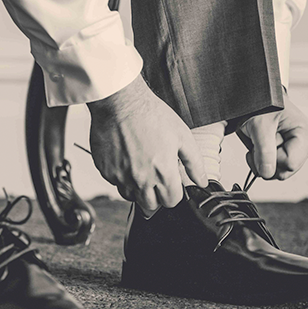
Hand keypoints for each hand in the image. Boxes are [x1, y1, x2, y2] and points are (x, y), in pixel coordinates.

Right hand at [87, 76, 206, 216]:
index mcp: (163, 173)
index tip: (171, 182)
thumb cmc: (151, 115)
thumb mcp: (182, 136)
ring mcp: (121, 177)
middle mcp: (141, 180)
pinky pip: (115, 183)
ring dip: (137, 189)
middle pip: (150, 206)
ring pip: (131, 197)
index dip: (174, 192)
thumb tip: (201, 182)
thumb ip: (194, 163)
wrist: (120, 102)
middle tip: (156, 176)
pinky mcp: (106, 170)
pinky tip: (126, 160)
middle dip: (156, 195)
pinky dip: (121, 176)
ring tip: (140, 168)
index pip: (171, 201)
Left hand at [237, 91, 307, 179]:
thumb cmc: (262, 105)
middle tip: (258, 142)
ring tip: (258, 141)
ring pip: (279, 172)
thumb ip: (264, 151)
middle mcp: (307, 144)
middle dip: (266, 161)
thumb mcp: (260, 125)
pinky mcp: (289, 153)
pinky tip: (259, 146)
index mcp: (306, 134)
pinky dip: (262, 161)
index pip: (290, 163)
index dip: (271, 159)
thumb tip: (267, 173)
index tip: (261, 144)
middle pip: (286, 171)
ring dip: (262, 160)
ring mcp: (299, 150)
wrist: (257, 99)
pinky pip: (275, 169)